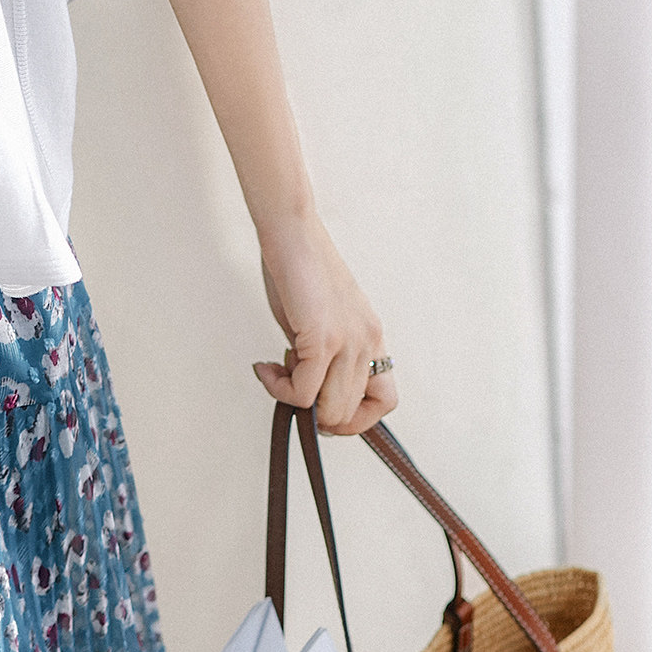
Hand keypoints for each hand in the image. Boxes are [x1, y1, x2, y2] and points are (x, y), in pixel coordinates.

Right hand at [251, 211, 397, 435]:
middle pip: (352, 412)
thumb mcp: (322, 320)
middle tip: (287, 389)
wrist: (293, 232)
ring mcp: (349, 341)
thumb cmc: (301, 268)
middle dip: (315, 414)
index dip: (353, 418)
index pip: (385, 400)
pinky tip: (266, 368)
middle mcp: (368, 342)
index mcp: (372, 338)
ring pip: (332, 410)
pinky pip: (304, 391)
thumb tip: (305, 389)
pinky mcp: (323, 337)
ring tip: (275, 375)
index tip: (320, 409)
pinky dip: (280, 389)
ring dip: (296, 403)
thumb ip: (322, 354)